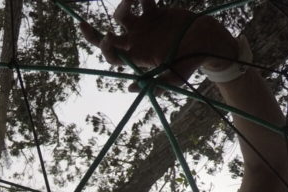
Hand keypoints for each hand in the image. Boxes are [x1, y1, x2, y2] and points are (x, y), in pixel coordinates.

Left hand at [79, 0, 236, 86]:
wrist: (207, 43)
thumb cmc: (191, 63)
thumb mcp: (174, 78)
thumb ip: (154, 84)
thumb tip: (130, 87)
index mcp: (138, 57)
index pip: (114, 56)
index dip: (105, 48)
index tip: (107, 36)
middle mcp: (137, 41)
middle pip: (108, 38)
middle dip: (93, 34)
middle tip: (81, 25)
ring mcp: (144, 25)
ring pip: (123, 14)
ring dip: (123, 5)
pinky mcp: (155, 12)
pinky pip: (142, 0)